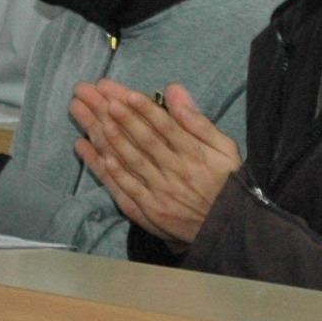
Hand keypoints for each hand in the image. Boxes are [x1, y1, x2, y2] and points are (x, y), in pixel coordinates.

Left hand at [69, 80, 242, 247]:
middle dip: (120, 117)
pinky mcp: (150, 210)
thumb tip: (175, 92)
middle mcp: (175, 171)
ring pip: (131, 162)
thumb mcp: (225, 148)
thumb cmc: (227, 183)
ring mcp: (161, 192)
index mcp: (194, 154)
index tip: (127, 95)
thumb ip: (199, 121)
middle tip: (99, 98)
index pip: (165, 127)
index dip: (144, 109)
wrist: (228, 228)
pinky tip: (98, 155)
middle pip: (143, 140)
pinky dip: (112, 173)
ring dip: (110, 139)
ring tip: (93, 119)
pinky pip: (127, 189)